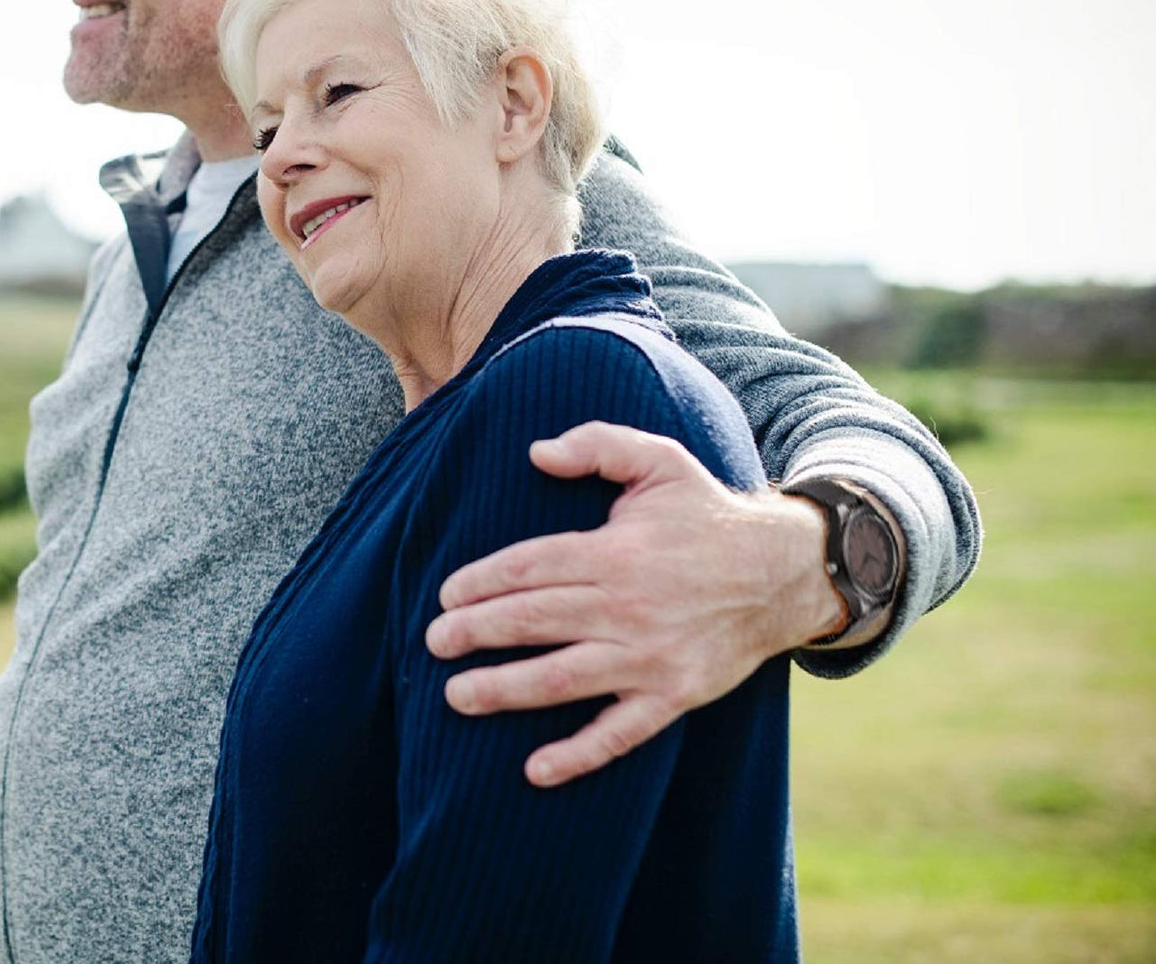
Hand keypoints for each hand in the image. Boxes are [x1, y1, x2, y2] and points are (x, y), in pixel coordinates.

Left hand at [424, 421, 842, 786]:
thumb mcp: (659, 460)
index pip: (529, 567)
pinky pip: (619, 734)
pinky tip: (535, 770)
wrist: (781, 573)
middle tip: (433, 642)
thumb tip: (536, 452)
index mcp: (615, 551)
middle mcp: (626, 606)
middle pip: (532, 621)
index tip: (445, 594)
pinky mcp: (673, 696)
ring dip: (502, 690)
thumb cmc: (705, 514)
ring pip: (560, 678)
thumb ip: (597, 444)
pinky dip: (577, 755)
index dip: (480, 581)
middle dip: (474, 633)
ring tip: (455, 696)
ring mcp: (649, 657)